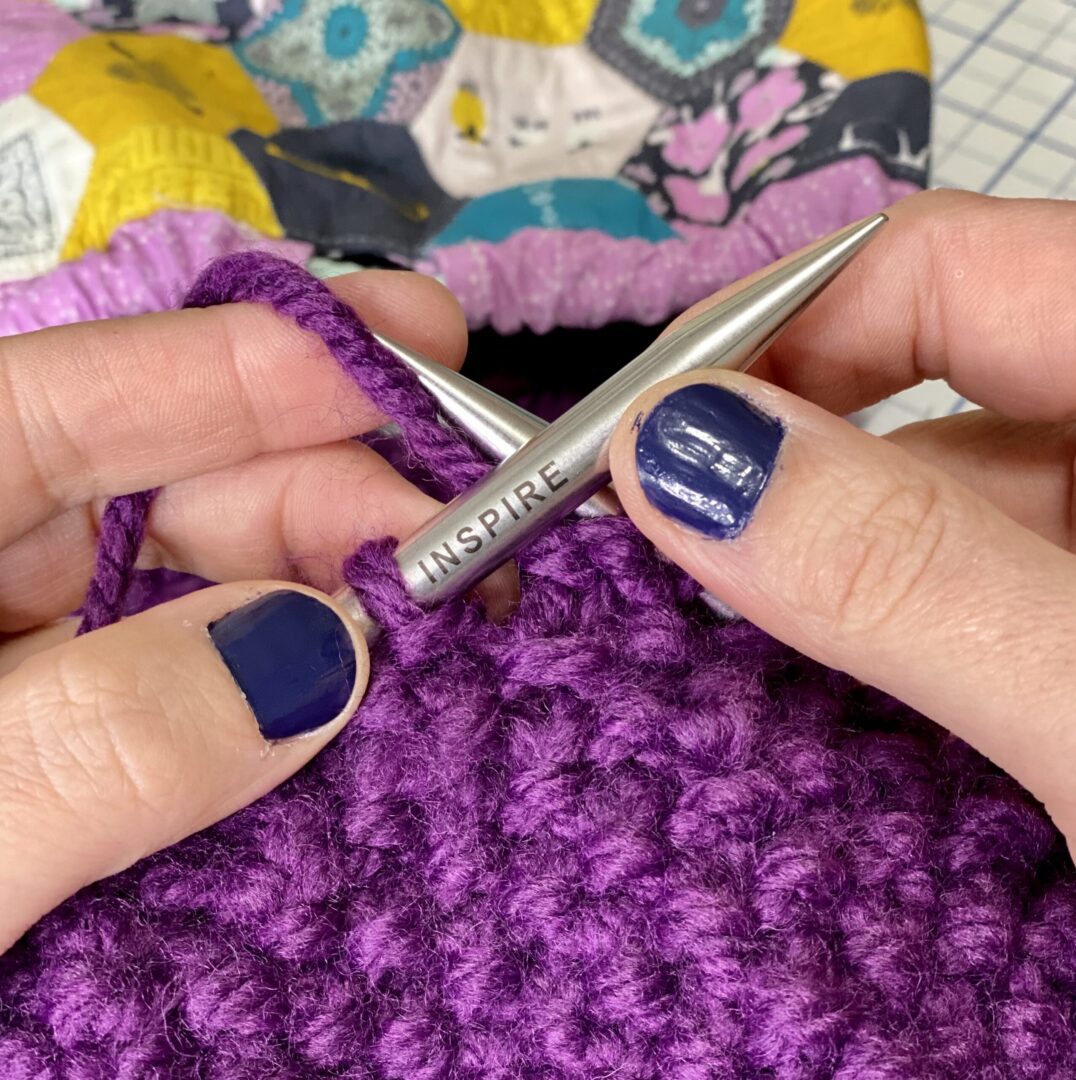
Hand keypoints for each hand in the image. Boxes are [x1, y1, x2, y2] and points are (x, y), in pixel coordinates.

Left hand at [0, 270, 466, 950]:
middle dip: (334, 495)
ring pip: (214, 589)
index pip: (84, 393)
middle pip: (179, 486)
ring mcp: (36, 661)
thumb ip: (88, 751)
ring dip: (337, 595)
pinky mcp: (84, 742)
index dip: (263, 362)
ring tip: (453, 614)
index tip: (419, 355)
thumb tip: (320, 657)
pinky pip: (211, 689)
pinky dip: (299, 688)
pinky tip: (378, 692)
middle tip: (469, 548)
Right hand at [610, 191, 1075, 853]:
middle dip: (766, 447)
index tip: (634, 446)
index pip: (933, 267)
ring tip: (706, 625)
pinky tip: (818, 677)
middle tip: (645, 542)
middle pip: (917, 375)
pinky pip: (961, 575)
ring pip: (931, 491)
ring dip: (810, 547)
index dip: (763, 333)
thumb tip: (676, 456)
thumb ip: (909, 574)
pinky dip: (873, 612)